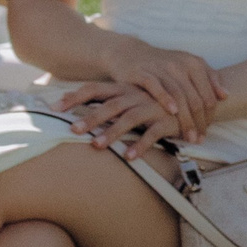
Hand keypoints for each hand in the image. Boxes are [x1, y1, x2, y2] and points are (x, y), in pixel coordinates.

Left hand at [58, 79, 181, 152]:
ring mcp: (151, 107)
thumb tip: (79, 115)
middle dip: (90, 118)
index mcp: (123, 89)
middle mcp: (135, 96)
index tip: (54, 107)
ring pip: (129, 118)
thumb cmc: (153, 102)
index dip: (74, 97)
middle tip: (72, 130)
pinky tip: (129, 157)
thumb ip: (108, 105)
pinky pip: (152, 133)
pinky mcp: (166, 120)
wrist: (192, 99)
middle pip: (109, 105)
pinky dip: (141, 145)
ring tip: (97, 146)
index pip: (94, 89)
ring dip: (112, 132)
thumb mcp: (130, 99)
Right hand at [101, 39, 224, 142]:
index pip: (208, 94)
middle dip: (199, 121)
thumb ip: (209, 78)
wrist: (131, 53)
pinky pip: (156, 86)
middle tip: (199, 140)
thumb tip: (225, 96)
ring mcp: (161, 67)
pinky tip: (172, 112)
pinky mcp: (143, 72)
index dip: (210, 115)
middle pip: (195, 98)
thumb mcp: (188, 66)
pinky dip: (165, 99)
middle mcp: (180, 64)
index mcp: (194, 63)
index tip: (207, 130)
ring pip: (179, 95)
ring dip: (185, 119)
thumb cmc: (164, 65)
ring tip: (189, 137)